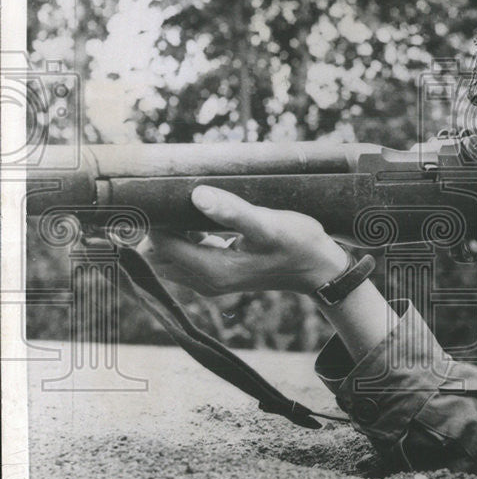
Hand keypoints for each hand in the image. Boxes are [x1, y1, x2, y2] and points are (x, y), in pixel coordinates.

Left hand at [138, 185, 350, 295]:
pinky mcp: (219, 278)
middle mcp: (206, 281)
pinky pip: (184, 262)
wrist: (319, 269)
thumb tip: (197, 195)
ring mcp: (211, 283)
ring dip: (170, 236)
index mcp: (213, 269)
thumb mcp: (269, 224)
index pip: (161, 245)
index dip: (156, 220)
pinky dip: (183, 242)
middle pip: (157, 257)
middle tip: (174, 201)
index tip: (164, 195)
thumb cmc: (298, 245)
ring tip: (188, 210)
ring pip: (168, 261)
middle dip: (158, 230)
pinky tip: (201, 223)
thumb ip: (233, 212)